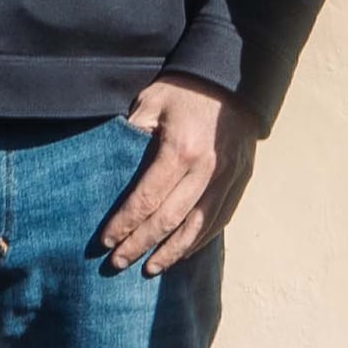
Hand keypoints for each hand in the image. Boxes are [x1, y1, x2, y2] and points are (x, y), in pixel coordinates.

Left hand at [99, 78, 253, 274]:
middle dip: (140, 245)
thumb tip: (113, 167)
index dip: (124, 224)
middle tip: (118, 263)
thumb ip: (131, 134)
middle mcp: (207, 169)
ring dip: (172, 252)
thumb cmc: (185, 89)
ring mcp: (228, 177)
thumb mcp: (151, 101)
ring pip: (198, 227)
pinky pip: (220, 218)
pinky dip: (200, 240)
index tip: (105, 242)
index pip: (146, 200)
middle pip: (169, 220)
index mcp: (180, 150)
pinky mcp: (241, 179)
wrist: (234, 78)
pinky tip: (183, 252)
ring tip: (150, 268)